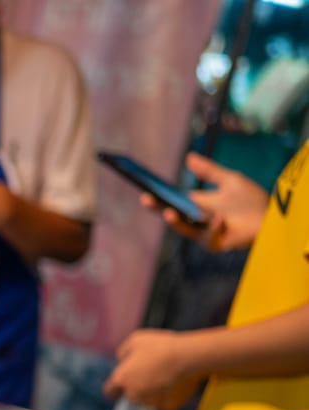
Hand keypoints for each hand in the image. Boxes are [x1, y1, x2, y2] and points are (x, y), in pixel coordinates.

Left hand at [103, 329, 205, 409]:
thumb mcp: (135, 340)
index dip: (115, 388)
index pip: (110, 391)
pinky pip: (166, 402)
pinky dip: (169, 395)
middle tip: (153, 371)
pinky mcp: (168, 407)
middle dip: (138, 386)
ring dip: (153, 391)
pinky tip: (177, 382)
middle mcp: (133, 395)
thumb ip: (123, 353)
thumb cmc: (160, 346)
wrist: (188, 357)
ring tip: (167, 375)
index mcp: (122, 379)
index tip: (121, 385)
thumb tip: (122, 361)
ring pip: (149, 399)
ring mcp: (151, 403)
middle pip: (132, 394)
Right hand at [144, 152, 267, 251]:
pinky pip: (209, 237)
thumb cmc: (251, 200)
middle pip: (173, 214)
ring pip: (185, 229)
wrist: (271, 218)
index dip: (159, 195)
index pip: (173, 200)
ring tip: (168, 212)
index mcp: (198, 204)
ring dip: (176, 221)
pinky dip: (214, 228)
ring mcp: (204, 233)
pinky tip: (221, 219)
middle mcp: (197, 219)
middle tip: (146, 198)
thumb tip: (189, 157)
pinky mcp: (215, 244)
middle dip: (158, 207)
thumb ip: (209, 171)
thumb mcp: (229, 180)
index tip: (145, 188)